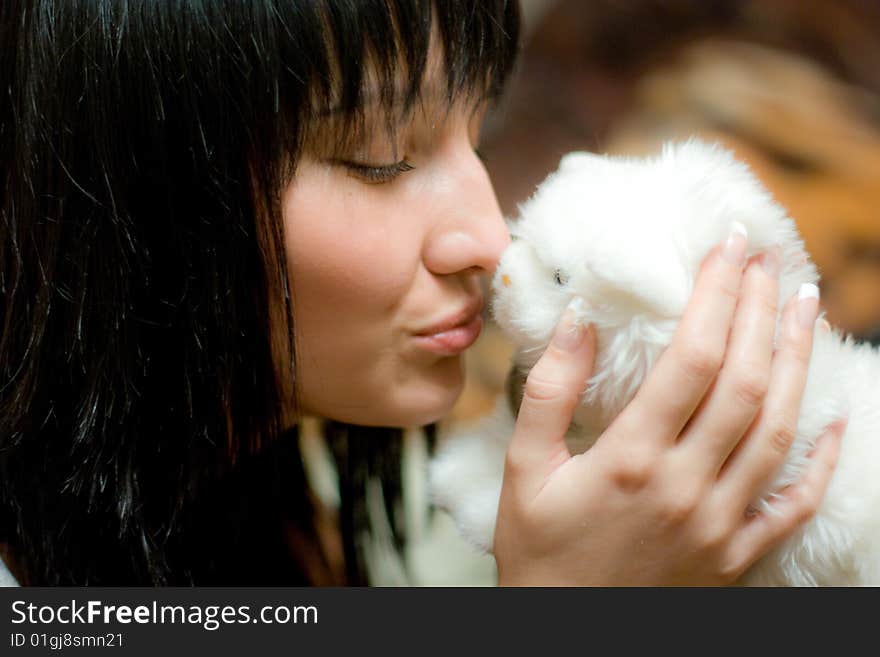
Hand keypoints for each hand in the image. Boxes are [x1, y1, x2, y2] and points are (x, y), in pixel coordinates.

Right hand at [493, 228, 846, 585]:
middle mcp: (685, 486)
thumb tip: (579, 320)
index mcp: (630, 460)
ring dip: (796, 363)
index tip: (729, 247)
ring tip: (807, 307)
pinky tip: (833, 418)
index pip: (692, 358)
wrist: (563, 635)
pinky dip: (821, 460)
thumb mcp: (523, 469)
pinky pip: (794, 503)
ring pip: (776, 431)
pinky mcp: (737, 555)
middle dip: (762, 312)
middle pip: (744, 383)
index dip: (717, 295)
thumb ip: (551, 392)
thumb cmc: (538, 551)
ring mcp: (719, 523)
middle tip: (770, 260)